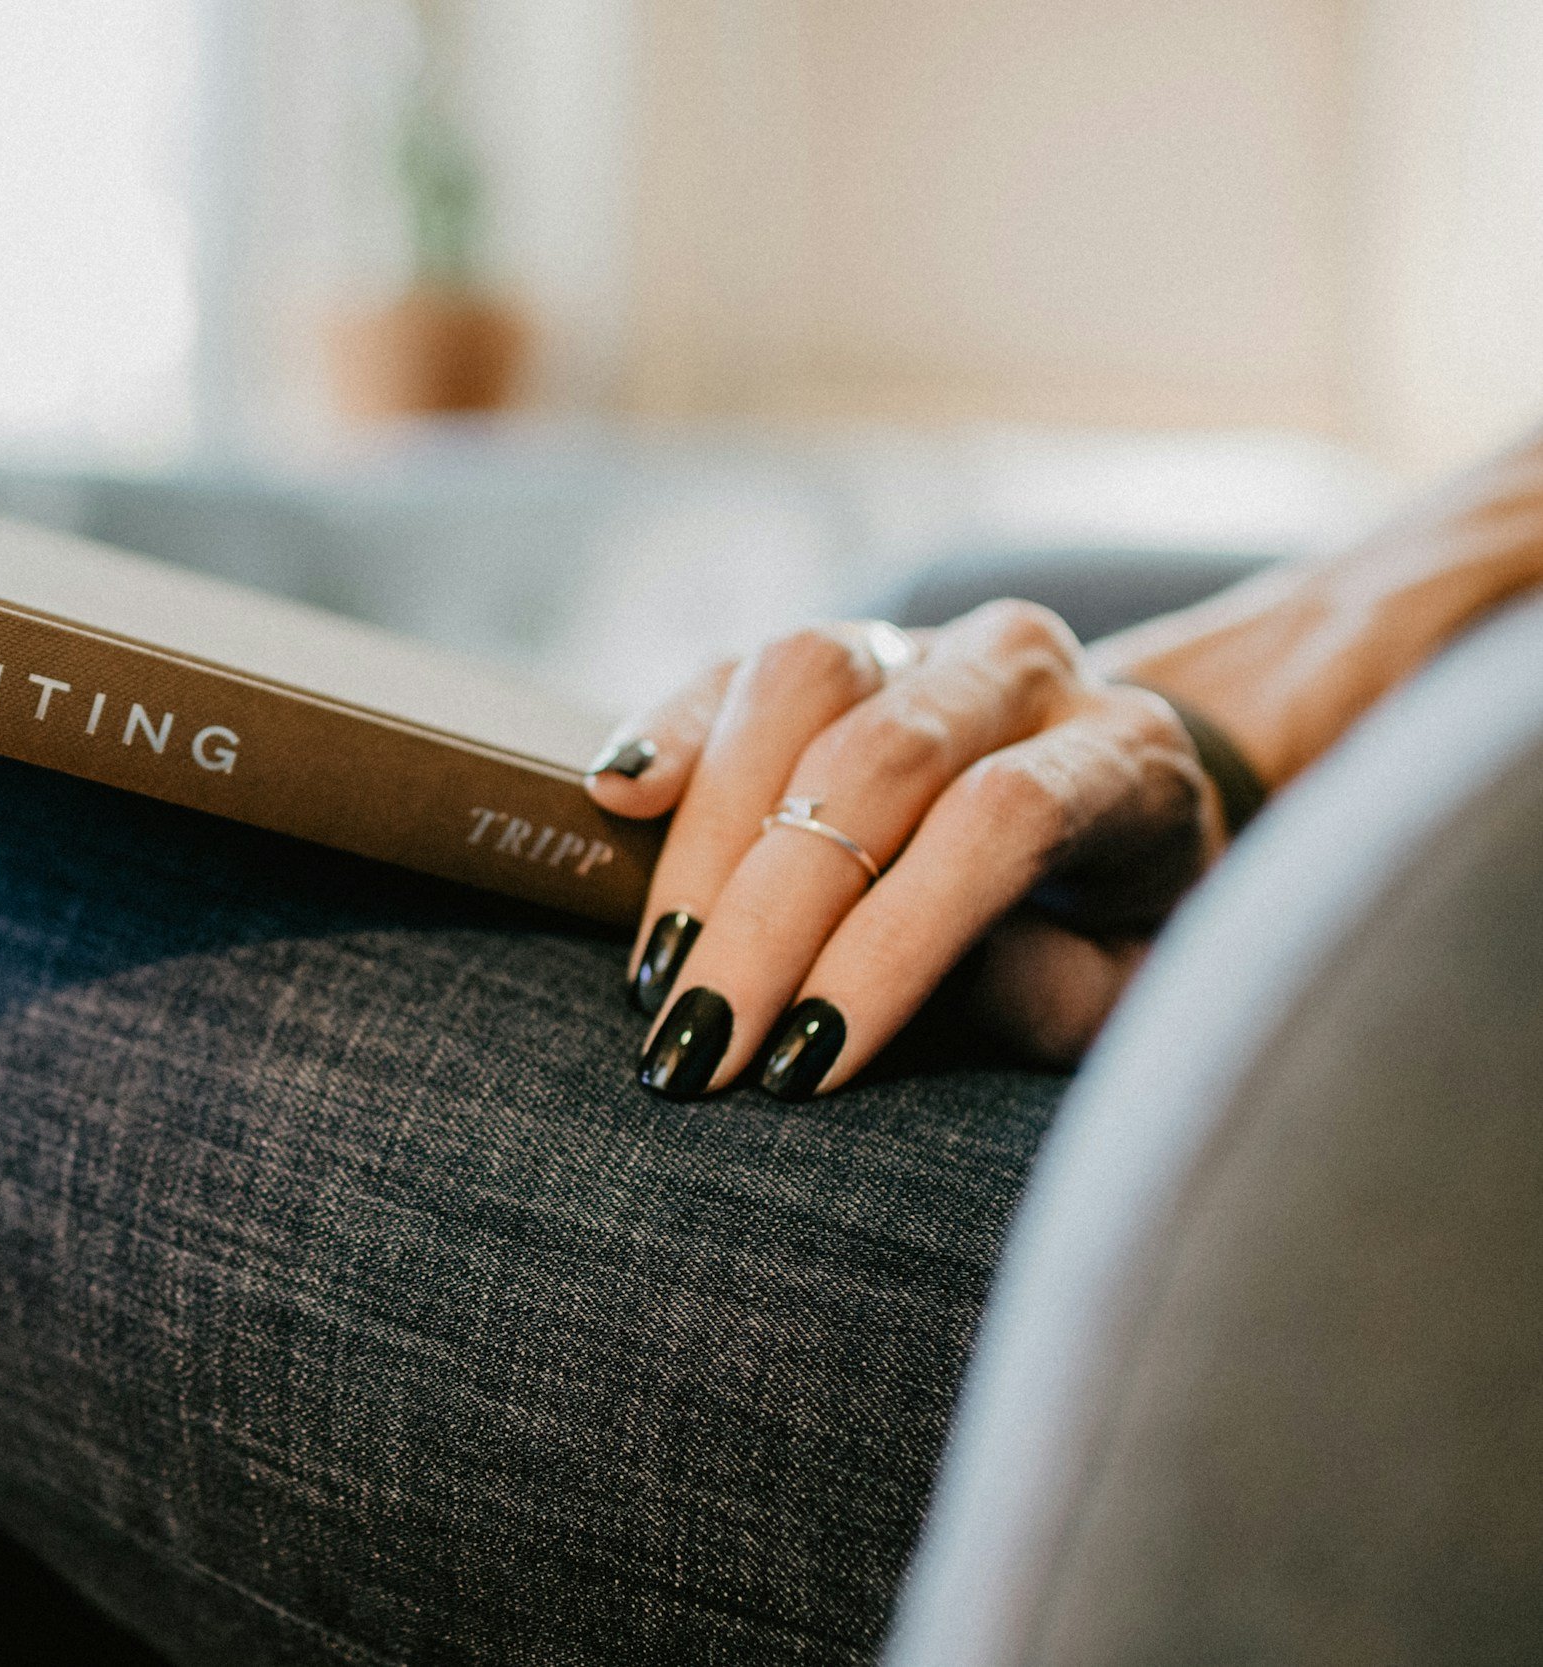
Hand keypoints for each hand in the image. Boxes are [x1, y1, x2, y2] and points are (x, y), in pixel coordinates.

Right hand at [587, 601, 1223, 1100]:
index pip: (1003, 819)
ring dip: (710, 832)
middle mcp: (1026, 669)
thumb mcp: (1131, 995)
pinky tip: (617, 798)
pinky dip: (672, 728)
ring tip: (659, 967)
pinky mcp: (835, 651)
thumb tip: (932, 984)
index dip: (893, 940)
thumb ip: (1047, 990)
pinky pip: (736, 665)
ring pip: (799, 680)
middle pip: (881, 756)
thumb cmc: (1125, 929)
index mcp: (1125, 758)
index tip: (804, 1059)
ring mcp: (923, 642)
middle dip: (770, 914)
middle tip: (698, 1043)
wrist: (1126, 801)